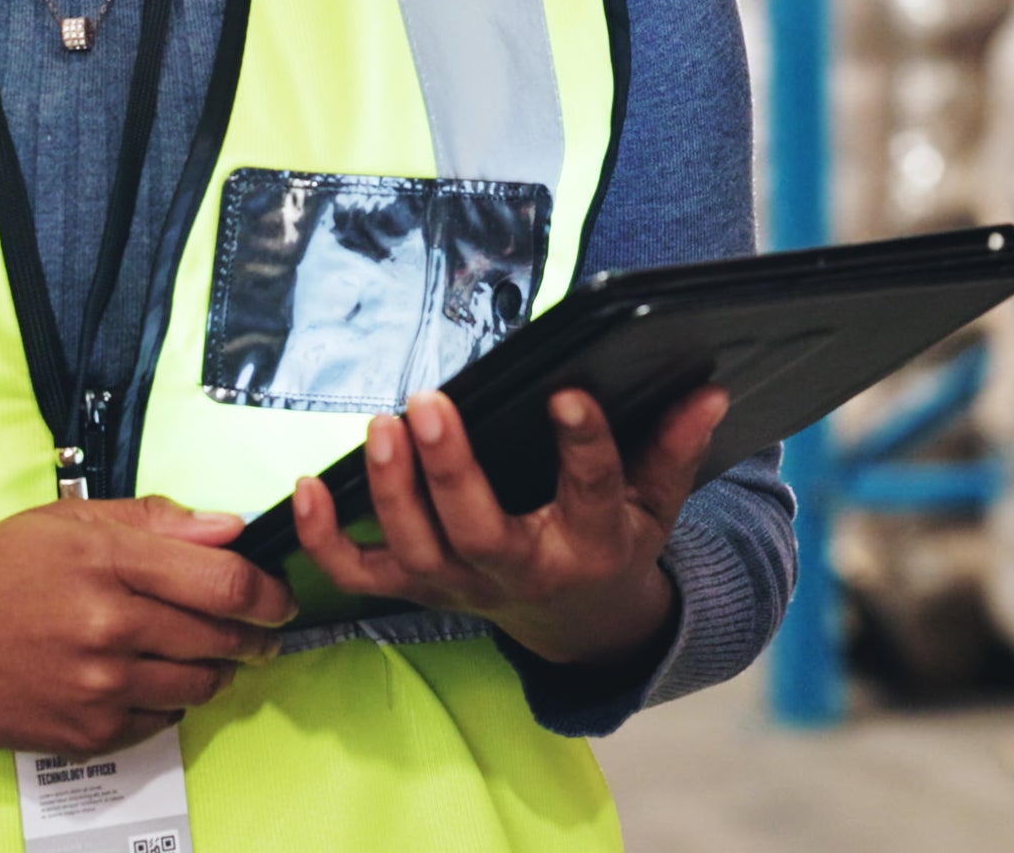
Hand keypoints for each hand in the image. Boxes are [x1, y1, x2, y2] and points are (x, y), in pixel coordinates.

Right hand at [0, 496, 295, 758]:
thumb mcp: (68, 520)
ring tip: (207, 654)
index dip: (268, 591)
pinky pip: (160, 719)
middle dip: (255, 635)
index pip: (223, 581)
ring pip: (200, 684)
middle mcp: (105, 626)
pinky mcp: (85, 732)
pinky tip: (148, 678)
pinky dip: (168, 700)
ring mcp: (96, 686)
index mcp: (105, 561)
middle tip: (262, 631)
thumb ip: (155, 520)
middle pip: (220, 637)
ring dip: (218, 670)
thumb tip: (230, 526)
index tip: (280, 596)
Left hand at [289, 385, 730, 673]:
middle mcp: (520, 571)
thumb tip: (707, 390)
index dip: (582, 444)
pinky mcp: (416, 588)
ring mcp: (460, 585)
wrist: (576, 623)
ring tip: (384, 423)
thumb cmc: (612, 543)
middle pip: (480, 531)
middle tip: (430, 403)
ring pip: (416, 551)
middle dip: (450, 470)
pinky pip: (360, 574)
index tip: (568, 394)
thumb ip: (676, 447)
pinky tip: (306, 487)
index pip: (592, 490)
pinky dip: (324, 539)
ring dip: (392, 489)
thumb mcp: (657, 503)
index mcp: (590, 544)